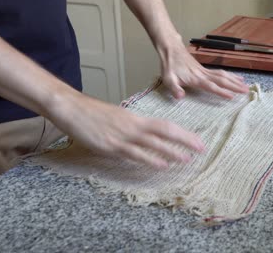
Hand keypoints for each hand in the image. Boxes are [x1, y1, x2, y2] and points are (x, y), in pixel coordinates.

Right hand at [48, 93, 204, 168]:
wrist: (71, 108)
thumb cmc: (93, 113)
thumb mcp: (118, 117)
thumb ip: (133, 127)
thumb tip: (144, 136)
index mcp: (136, 118)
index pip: (166, 126)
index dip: (183, 134)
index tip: (197, 140)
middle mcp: (134, 126)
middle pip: (165, 133)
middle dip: (185, 141)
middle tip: (201, 149)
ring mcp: (123, 137)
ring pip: (153, 145)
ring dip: (171, 153)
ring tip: (186, 160)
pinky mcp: (111, 146)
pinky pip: (135, 154)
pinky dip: (149, 160)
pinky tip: (161, 165)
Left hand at [159, 41, 248, 99]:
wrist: (171, 50)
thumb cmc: (169, 66)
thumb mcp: (168, 79)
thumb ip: (174, 89)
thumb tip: (180, 97)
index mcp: (196, 78)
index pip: (211, 86)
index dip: (221, 92)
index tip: (232, 97)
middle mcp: (203, 74)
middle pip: (222, 80)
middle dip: (234, 86)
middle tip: (246, 91)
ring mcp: (205, 71)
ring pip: (224, 75)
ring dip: (235, 81)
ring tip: (245, 86)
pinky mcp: (205, 69)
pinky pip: (221, 72)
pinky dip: (230, 75)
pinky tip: (236, 78)